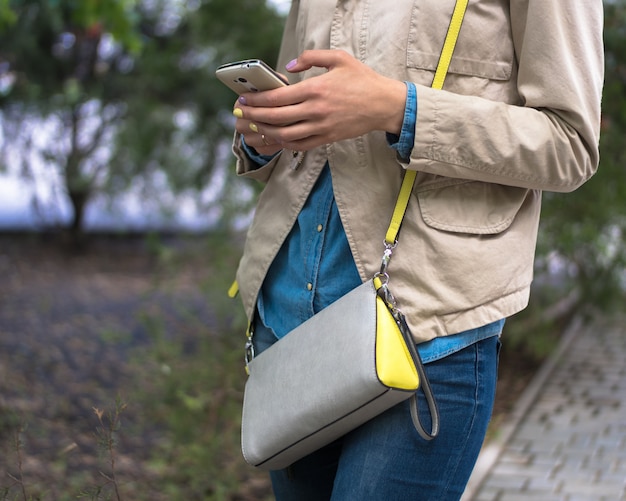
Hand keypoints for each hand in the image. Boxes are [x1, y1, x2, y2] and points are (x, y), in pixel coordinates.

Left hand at [233, 50, 406, 151]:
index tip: (244, 98)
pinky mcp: (327, 138)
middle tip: (240, 114)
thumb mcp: (338, 58)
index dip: (257, 100)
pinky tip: (275, 138)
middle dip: (254, 116)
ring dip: (265, 132)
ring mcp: (321, 127)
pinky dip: (284, 143)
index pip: (278, 98)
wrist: (384, 104)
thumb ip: (310, 58)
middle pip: (276, 118)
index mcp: (316, 89)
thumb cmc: (362, 80)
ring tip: (253, 127)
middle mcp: (316, 111)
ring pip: (285, 135)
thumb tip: (287, 68)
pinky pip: (300, 145)